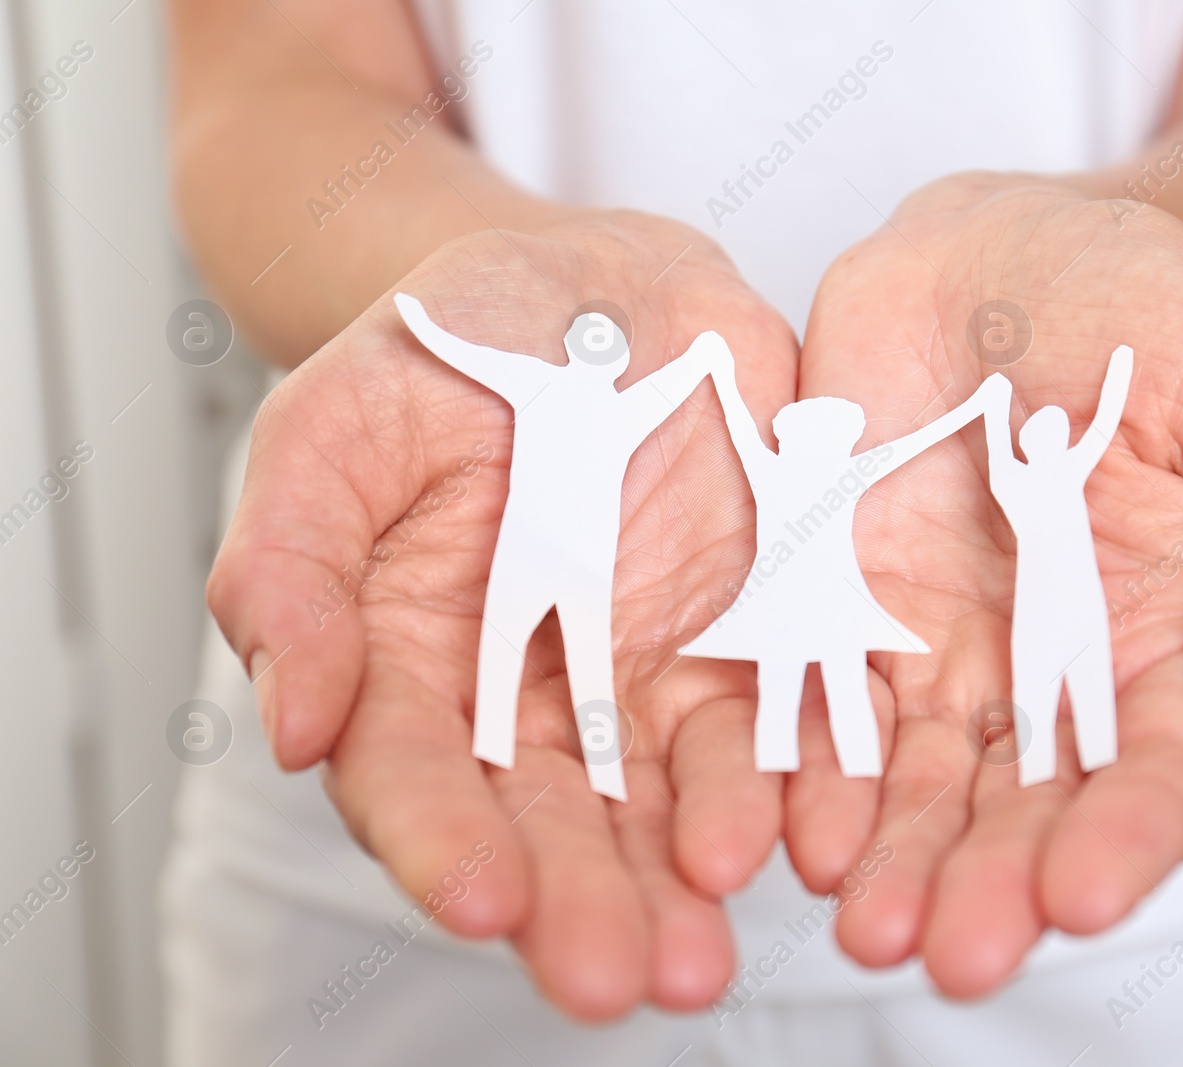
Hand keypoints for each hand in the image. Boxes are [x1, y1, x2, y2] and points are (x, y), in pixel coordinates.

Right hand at [207, 217, 797, 1018]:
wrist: (593, 280)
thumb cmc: (450, 345)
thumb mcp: (337, 424)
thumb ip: (292, 564)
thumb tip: (297, 726)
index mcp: (415, 659)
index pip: (417, 774)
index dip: (443, 840)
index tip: (481, 901)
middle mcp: (535, 692)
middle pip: (552, 817)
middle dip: (580, 902)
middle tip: (613, 979)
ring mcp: (651, 668)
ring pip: (671, 795)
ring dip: (690, 872)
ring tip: (708, 949)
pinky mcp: (755, 630)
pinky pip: (783, 712)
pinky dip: (799, 775)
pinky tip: (811, 831)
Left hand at [788, 173, 1182, 995]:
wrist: (1010, 245)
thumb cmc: (1155, 313)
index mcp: (1170, 640)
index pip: (1160, 771)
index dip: (1127, 839)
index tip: (1085, 896)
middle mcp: (1053, 669)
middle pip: (1027, 804)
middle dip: (992, 881)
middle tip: (953, 952)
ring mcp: (942, 641)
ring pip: (918, 780)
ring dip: (894, 857)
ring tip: (864, 923)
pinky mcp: (840, 599)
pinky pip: (817, 696)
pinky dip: (806, 764)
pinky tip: (793, 824)